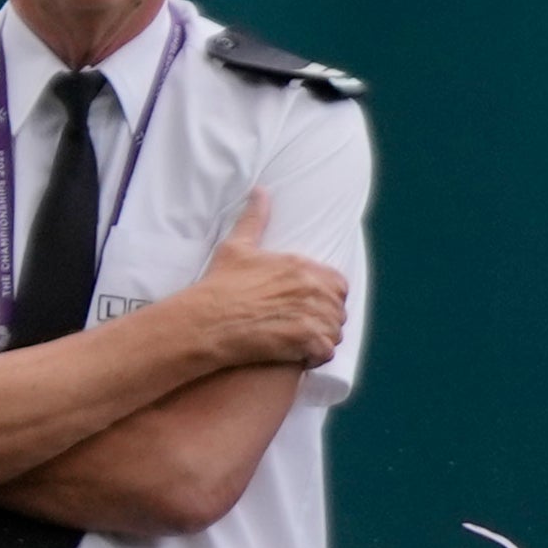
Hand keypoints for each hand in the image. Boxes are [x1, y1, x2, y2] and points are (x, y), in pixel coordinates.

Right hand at [176, 189, 347, 369]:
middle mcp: (312, 289)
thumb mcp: (238, 246)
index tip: (313, 304)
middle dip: (326, 319)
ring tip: (303, 343)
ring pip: (335, 331)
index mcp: (302, 266)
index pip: (338, 283)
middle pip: (338, 309)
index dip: (329, 296)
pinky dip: (317, 356)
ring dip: (323, 339)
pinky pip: (326, 351)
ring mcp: (311, 316)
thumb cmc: (221, 285)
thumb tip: (260, 191)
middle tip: (306, 327)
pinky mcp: (305, 342)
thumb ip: (255, 218)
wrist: (209, 320)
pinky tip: (300, 355)